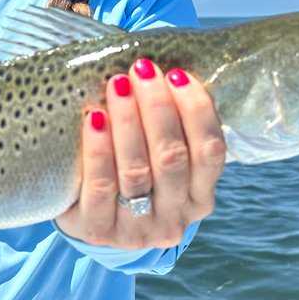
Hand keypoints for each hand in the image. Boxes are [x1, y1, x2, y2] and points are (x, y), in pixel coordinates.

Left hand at [56, 59, 225, 249]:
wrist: (86, 216)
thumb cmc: (129, 169)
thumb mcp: (158, 155)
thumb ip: (170, 124)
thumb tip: (164, 67)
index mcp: (200, 199)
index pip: (211, 153)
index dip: (197, 111)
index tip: (177, 74)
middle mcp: (174, 220)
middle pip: (172, 158)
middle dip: (158, 108)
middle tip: (141, 71)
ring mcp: (137, 231)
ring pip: (136, 171)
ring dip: (128, 121)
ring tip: (118, 85)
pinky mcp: (99, 232)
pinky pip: (101, 186)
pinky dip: (99, 149)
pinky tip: (95, 118)